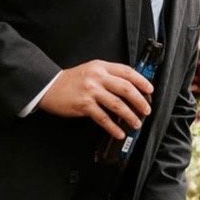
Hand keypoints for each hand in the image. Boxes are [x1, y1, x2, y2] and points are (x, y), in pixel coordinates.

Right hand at [38, 60, 152, 137]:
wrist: (49, 86)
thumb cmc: (72, 80)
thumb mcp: (91, 70)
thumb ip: (108, 75)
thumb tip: (129, 88)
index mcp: (101, 66)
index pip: (127, 72)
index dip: (141, 81)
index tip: (150, 90)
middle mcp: (97, 77)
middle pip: (126, 88)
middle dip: (140, 101)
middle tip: (146, 110)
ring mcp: (91, 91)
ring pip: (117, 104)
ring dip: (130, 116)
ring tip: (137, 123)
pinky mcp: (84, 105)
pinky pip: (103, 118)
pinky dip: (113, 127)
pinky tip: (119, 133)